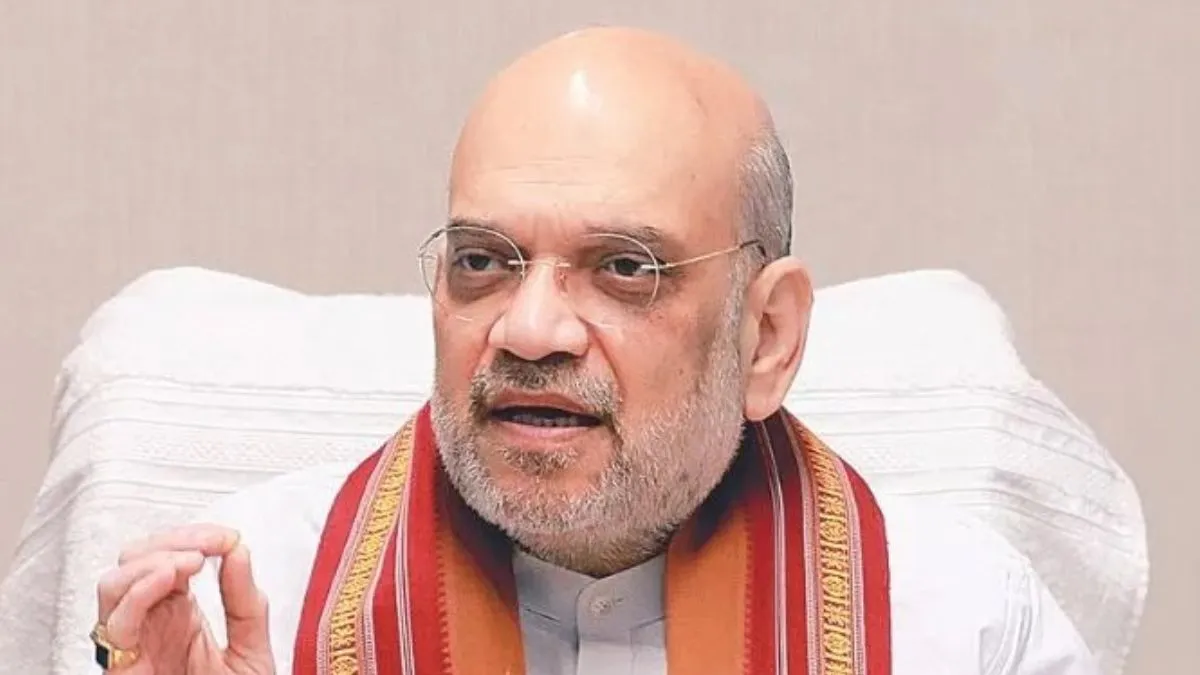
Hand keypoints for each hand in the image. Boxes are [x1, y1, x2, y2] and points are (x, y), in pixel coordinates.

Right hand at [95, 524, 274, 673]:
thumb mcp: (252, 647)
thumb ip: (246, 601)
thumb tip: (239, 549)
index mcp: (179, 612)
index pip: (168, 555)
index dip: (194, 535)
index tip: (227, 537)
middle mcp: (151, 623)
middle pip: (135, 559)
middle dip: (171, 539)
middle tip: (209, 545)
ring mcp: (135, 643)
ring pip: (114, 583)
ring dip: (151, 561)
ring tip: (190, 562)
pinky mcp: (124, 667)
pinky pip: (115, 624)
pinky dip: (139, 591)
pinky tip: (169, 579)